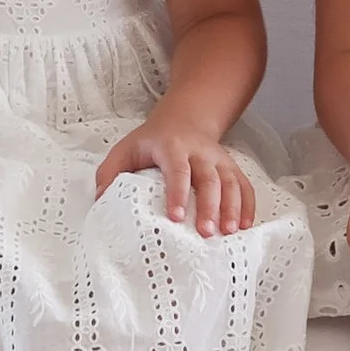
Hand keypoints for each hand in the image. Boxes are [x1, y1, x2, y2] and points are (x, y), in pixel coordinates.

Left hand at [95, 117, 255, 236]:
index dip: (177, 192)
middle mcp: (199, 152)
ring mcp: (218, 159)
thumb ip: (110, 172)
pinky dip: (248, 205)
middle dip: (209, 206)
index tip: (176, 217)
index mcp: (172, 146)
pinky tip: (245, 226)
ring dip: (232, 207)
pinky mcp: (230, 167)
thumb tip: (102, 199)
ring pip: (230, 181)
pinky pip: (244, 185)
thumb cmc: (152, 141)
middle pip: (209, 178)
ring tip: (229, 232)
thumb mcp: (126, 149)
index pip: (177, 169)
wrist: (184, 118)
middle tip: (207, 232)